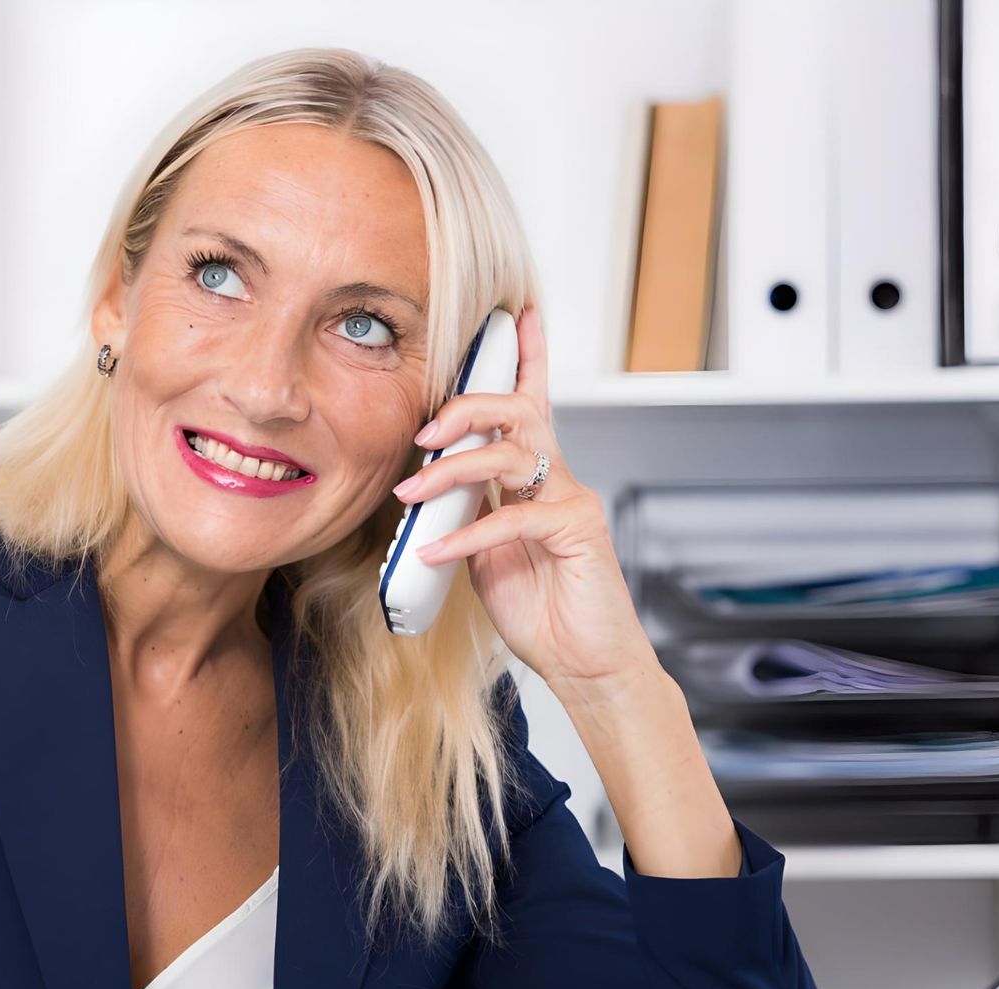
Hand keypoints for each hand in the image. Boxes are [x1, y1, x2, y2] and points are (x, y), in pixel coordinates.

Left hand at [392, 304, 658, 694]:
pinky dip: (466, 532)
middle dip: (466, 408)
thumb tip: (424, 492)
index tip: (513, 314)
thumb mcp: (488, 553)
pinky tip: (434, 551)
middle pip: (518, 412)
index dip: (526, 355)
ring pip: (511, 455)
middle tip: (422, 434)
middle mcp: (559, 479)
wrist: (587, 663)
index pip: (532, 402)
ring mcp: (572, 501)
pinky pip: (514, 517)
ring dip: (451, 470)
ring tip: (410, 495)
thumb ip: (466, 513)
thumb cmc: (543, 609)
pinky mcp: (579, 532)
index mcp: (538, 478)